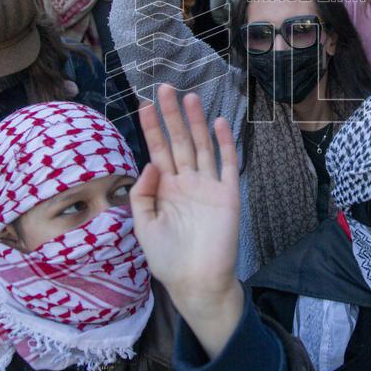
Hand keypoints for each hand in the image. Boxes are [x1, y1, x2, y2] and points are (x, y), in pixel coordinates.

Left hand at [131, 84, 243, 357]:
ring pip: (201, 146)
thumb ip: (142, 194)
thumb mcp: (143, 227)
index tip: (144, 104)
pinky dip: (225, 143)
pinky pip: (227, 164)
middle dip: (171, 115)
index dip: (151, 127)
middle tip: (164, 87)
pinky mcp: (228, 195)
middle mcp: (187, 182)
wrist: (197, 283)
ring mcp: (208, 186)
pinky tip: (219, 123)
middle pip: (178, 141)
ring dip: (195, 122)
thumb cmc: (168, 259)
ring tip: (189, 97)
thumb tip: (149, 163)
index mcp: (165, 188)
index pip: (157, 150)